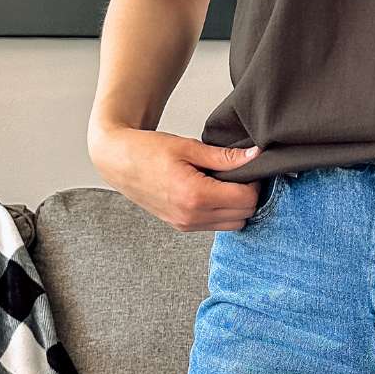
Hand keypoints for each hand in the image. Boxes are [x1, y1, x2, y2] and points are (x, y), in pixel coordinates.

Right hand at [89, 124, 264, 231]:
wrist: (118, 161)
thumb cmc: (149, 150)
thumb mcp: (190, 147)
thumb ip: (225, 156)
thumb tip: (255, 155)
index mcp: (195, 196)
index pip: (246, 200)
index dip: (253, 182)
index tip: (247, 167)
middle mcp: (191, 217)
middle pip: (243, 216)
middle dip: (248, 194)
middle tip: (238, 173)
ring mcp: (185, 225)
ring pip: (232, 225)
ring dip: (236, 206)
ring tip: (224, 182)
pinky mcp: (181, 226)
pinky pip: (215, 225)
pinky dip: (222, 211)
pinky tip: (213, 191)